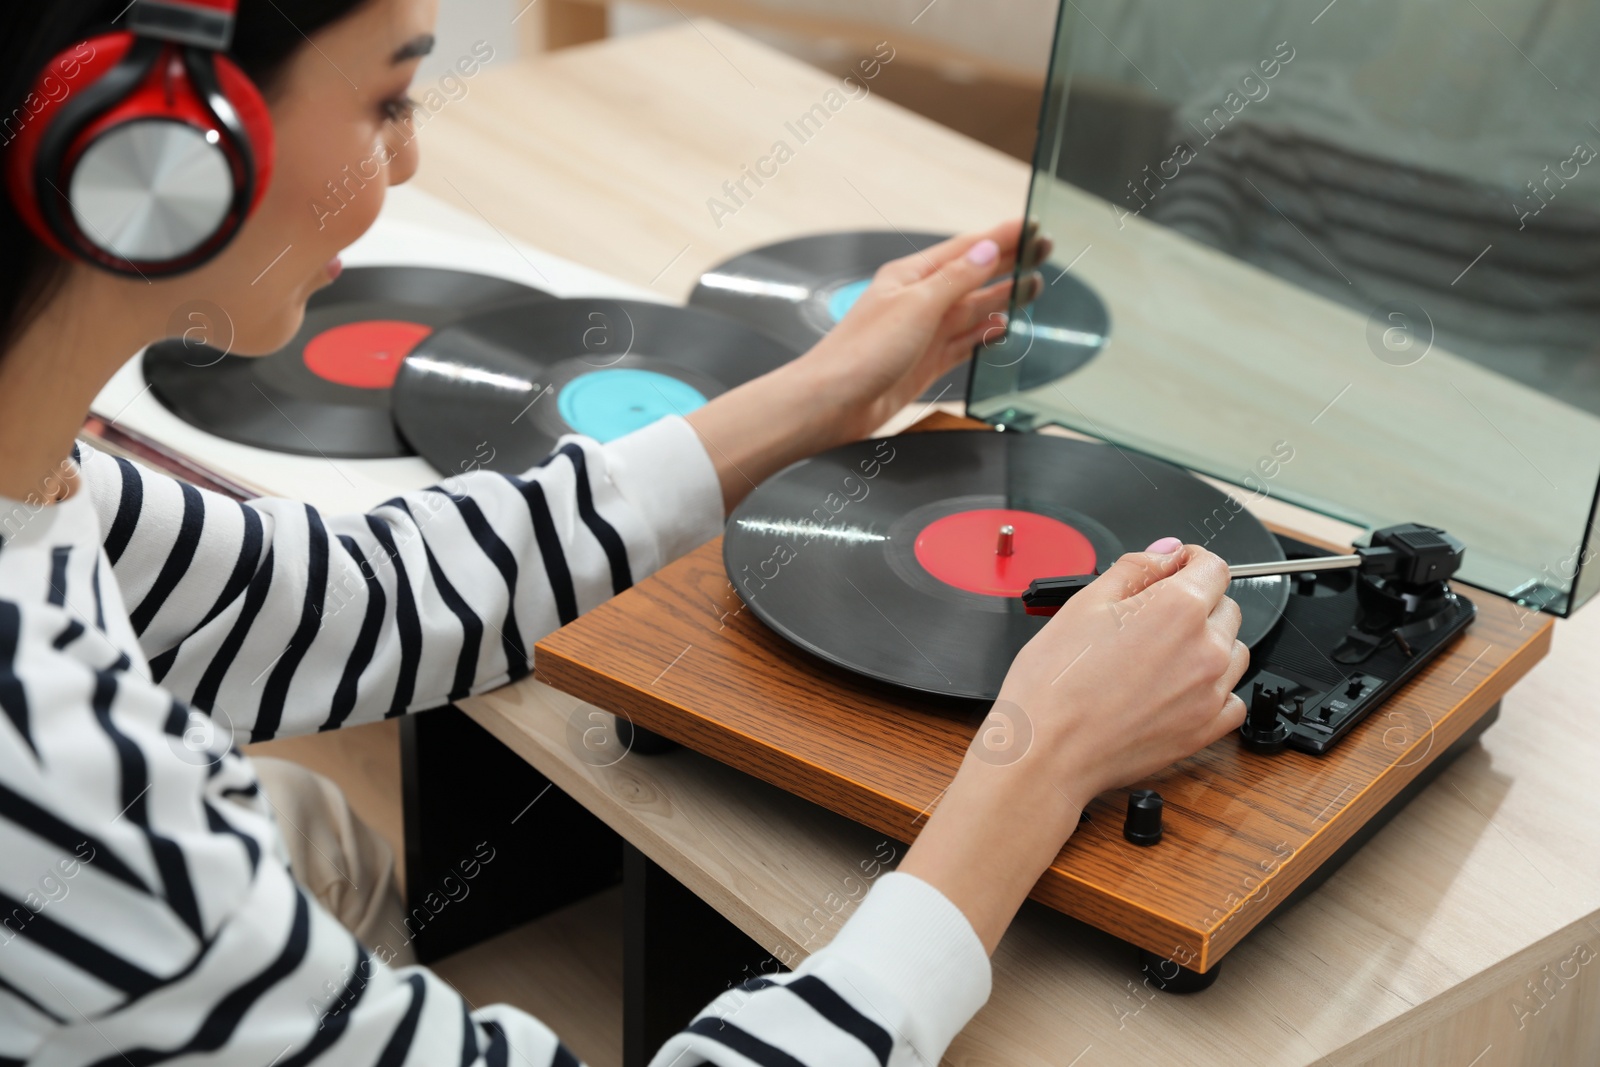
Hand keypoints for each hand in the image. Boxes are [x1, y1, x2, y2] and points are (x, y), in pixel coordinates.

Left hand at [794, 219, 1048, 440]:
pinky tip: (1003, 328)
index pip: (966, 249)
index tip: (1031, 226)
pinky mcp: (925, 363)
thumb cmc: (860, 352)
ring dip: (1003, 298)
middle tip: (1044, 249)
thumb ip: (956, 279)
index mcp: (911, 276)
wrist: (833, 403)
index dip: (1001, 237)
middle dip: (1009, 263)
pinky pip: (964, 343)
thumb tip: (987, 250)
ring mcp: (923, 333)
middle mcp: (918, 301)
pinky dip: (986, 335)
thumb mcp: (916, 306)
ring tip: (1035, 286)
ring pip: (973, 310)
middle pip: (974, 276)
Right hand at [898, 540, 1248, 952]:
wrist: (1046, 752)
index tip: (1176, 568)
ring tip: (1160, 656)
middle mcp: (1206, 648)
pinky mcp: (1206, 730)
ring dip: (1209, 644)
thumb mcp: (1084, 604)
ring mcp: (1211, 693)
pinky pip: (1232, 699)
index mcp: (1178, 608)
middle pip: (1226, 607)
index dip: (1191, 561)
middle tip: (1152, 617)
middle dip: (1198, 602)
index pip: (1215, 566)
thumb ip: (1135, 569)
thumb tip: (1166, 552)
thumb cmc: (1054, 684)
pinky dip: (1214, 689)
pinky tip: (1177, 689)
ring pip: (1233, 652)